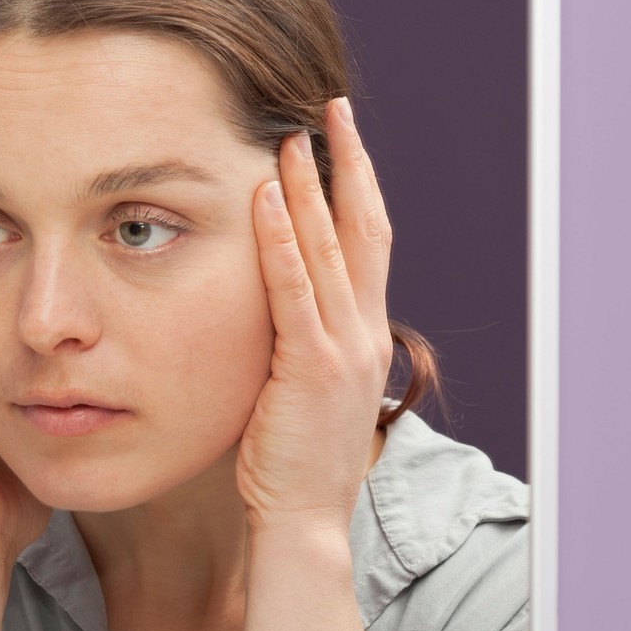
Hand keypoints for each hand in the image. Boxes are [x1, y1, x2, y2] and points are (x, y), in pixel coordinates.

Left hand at [236, 98, 393, 534]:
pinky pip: (293, 290)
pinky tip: (262, 197)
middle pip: (362, 229)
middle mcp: (364, 333)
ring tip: (291, 135)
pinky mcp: (310, 366)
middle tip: (331, 111)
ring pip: (329, 249)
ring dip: (309, 188)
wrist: (305, 520)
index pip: (368, 244)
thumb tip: (273, 307)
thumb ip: (297, 342)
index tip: (342, 140)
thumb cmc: (292, 462)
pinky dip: (279, 239)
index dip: (358, 188)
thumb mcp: (301, 389)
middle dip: (347, 165)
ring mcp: (342, 348)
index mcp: (364, 336)